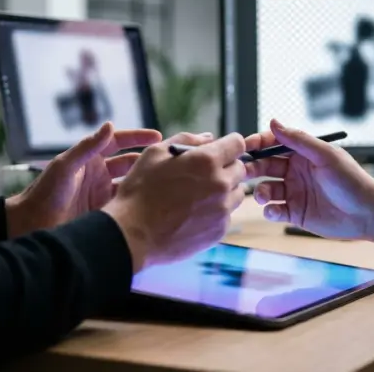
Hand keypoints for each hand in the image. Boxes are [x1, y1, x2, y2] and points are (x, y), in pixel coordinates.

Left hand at [6, 122, 161, 236]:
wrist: (31, 225)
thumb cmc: (45, 192)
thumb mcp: (66, 165)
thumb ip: (88, 146)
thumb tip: (109, 125)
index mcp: (89, 159)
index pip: (118, 142)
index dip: (137, 138)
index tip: (157, 137)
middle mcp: (98, 174)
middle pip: (129, 163)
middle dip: (146, 159)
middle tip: (167, 161)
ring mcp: (102, 194)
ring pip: (130, 184)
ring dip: (144, 181)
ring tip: (164, 181)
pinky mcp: (104, 212)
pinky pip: (125, 205)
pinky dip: (137, 202)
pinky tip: (151, 203)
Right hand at [102, 132, 247, 271]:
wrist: (133, 234)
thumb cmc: (140, 191)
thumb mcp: (155, 153)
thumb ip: (186, 140)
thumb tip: (209, 138)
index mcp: (207, 161)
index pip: (238, 143)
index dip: (228, 145)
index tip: (219, 151)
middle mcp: (221, 184)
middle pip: (240, 169)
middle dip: (225, 167)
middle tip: (203, 175)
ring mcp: (222, 210)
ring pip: (236, 193)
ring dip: (224, 190)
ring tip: (198, 196)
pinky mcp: (219, 230)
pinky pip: (227, 215)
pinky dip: (216, 212)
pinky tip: (194, 214)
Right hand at [244, 119, 373, 238]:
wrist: (367, 213)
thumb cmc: (351, 180)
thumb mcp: (325, 155)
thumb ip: (298, 140)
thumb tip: (273, 122)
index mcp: (302, 154)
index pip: (274, 144)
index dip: (258, 144)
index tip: (245, 147)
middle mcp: (295, 171)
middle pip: (265, 166)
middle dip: (252, 168)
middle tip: (243, 172)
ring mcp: (294, 193)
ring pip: (266, 189)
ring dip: (260, 191)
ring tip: (263, 195)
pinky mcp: (295, 214)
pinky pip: (274, 211)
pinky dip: (270, 211)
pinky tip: (275, 211)